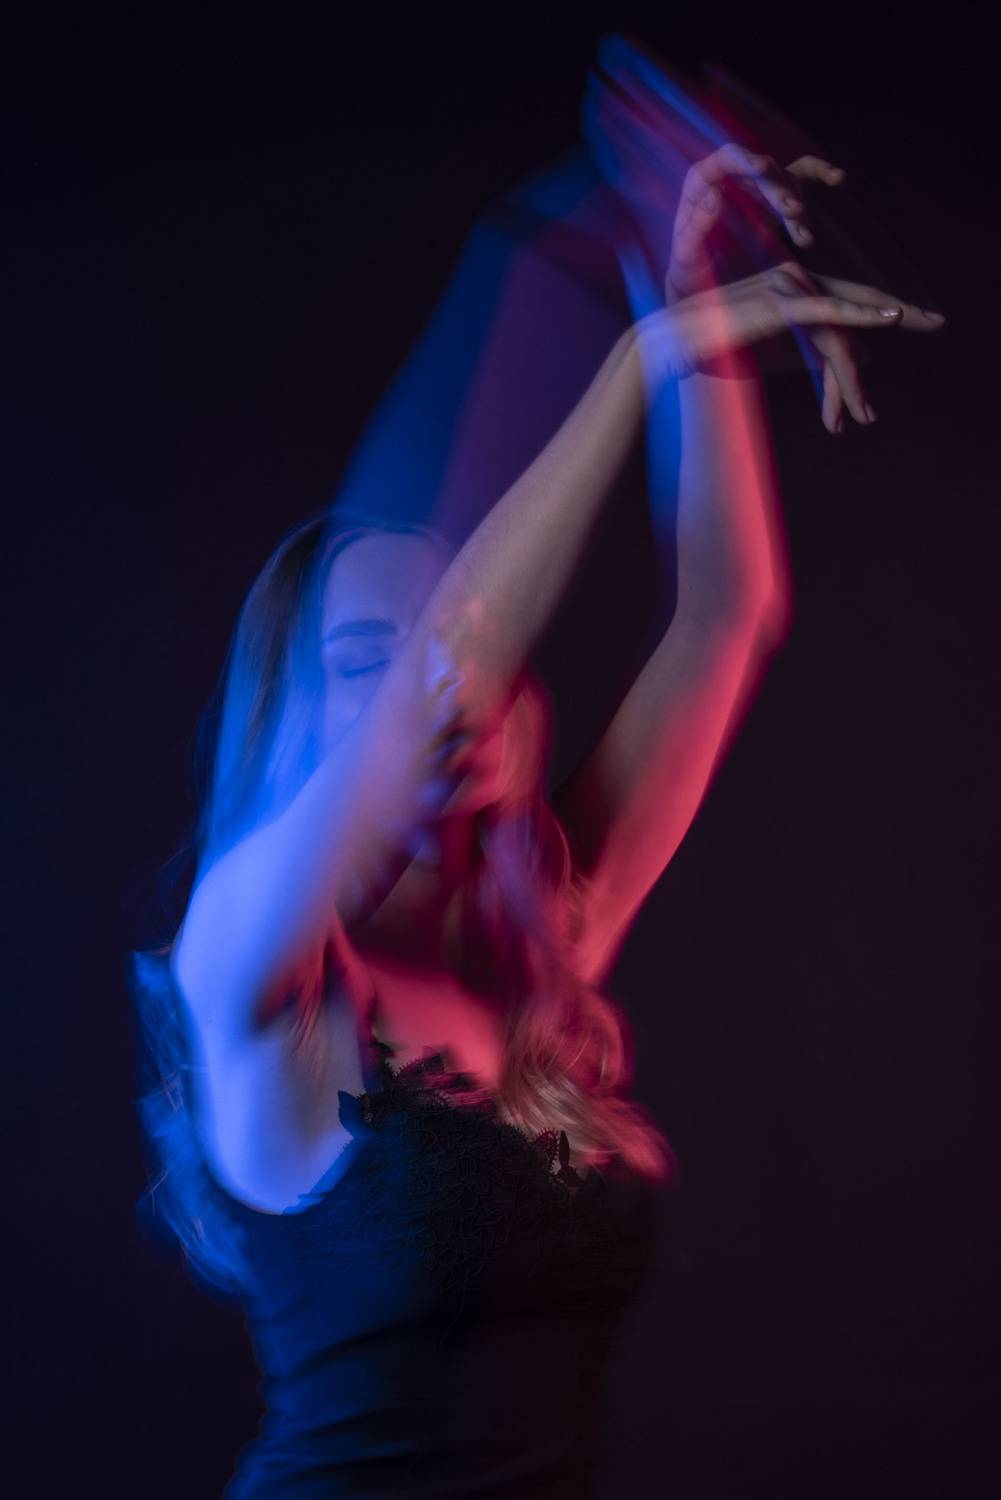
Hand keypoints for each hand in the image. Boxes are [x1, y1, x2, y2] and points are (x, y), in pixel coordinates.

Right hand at [640, 264, 944, 387]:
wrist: (670, 344)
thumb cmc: (709, 348)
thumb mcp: (764, 349)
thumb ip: (801, 351)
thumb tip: (838, 368)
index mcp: (792, 283)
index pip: (847, 300)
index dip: (882, 311)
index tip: (913, 320)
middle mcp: (796, 276)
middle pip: (860, 300)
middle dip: (904, 314)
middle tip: (939, 324)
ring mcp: (790, 286)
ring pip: (840, 332)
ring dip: (852, 381)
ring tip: (866, 414)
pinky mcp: (782, 304)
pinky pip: (830, 314)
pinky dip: (864, 316)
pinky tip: (893, 319)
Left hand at [667, 145, 840, 298]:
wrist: (701, 287)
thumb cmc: (687, 270)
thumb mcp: (685, 253)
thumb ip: (696, 225)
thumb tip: (715, 193)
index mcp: (702, 182)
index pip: (726, 159)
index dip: (744, 159)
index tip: (761, 168)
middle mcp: (731, 178)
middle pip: (762, 172)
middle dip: (778, 191)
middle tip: (792, 212)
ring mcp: (754, 187)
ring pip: (783, 182)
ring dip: (796, 205)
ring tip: (803, 238)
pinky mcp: (772, 199)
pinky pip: (798, 180)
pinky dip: (818, 176)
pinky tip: (837, 178)